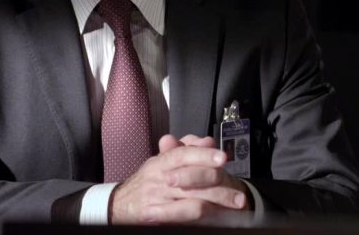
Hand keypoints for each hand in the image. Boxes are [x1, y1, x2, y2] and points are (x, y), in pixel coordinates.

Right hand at [109, 134, 249, 224]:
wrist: (119, 206)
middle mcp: (159, 179)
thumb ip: (186, 150)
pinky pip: (184, 215)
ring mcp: (158, 199)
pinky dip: (204, 215)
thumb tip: (207, 141)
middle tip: (239, 193)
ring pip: (193, 199)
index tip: (222, 158)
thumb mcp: (162, 162)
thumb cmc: (147, 182)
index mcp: (161, 162)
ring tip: (235, 205)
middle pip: (193, 178)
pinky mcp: (156, 216)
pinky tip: (217, 216)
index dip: (203, 155)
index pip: (182, 154)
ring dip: (218, 203)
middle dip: (219, 185)